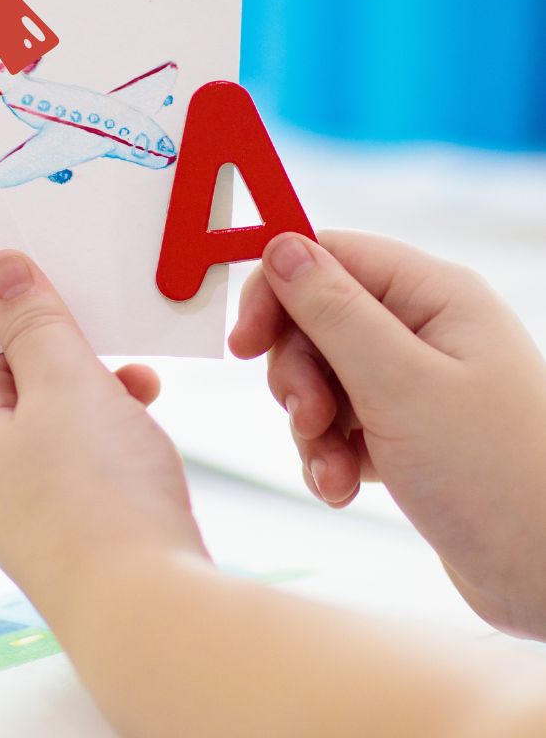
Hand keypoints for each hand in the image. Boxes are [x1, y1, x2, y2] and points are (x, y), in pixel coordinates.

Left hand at [0, 253, 206, 636]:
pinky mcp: (74, 527)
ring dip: (96, 386)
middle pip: (11, 382)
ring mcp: (29, 505)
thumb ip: (34, 324)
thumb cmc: (100, 494)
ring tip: (140, 380)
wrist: (149, 609)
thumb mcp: (67, 384)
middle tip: (104, 317)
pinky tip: (147, 421)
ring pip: (55, 418)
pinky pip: (83, 456)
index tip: (38, 265)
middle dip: (59, 345)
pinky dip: (113, 429)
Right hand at [230, 230, 545, 637]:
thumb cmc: (494, 474)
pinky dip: (331, 458)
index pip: (333, 257)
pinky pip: (343, 429)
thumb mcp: (400, 385)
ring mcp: (422, 386)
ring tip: (335, 472)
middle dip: (298, 376)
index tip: (243, 346)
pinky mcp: (413, 437)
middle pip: (320, 323)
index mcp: (438, 296)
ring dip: (313, 430)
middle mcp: (431, 331)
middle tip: (309, 421)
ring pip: (325, 382)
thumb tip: (283, 247)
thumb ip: (335, 313)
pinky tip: (345, 490)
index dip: (278, 293)